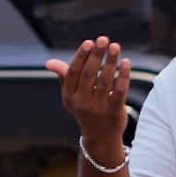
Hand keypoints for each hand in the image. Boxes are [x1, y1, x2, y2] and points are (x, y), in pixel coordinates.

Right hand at [45, 37, 131, 158]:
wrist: (100, 138)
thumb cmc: (85, 110)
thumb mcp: (72, 96)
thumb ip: (65, 77)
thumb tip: (49, 63)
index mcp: (69, 97)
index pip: (73, 74)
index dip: (81, 57)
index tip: (88, 42)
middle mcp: (82, 103)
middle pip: (88, 75)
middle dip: (96, 55)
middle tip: (103, 39)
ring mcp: (98, 109)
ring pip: (104, 81)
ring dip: (110, 62)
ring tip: (115, 46)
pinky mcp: (114, 113)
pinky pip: (119, 91)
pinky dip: (123, 76)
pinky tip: (126, 62)